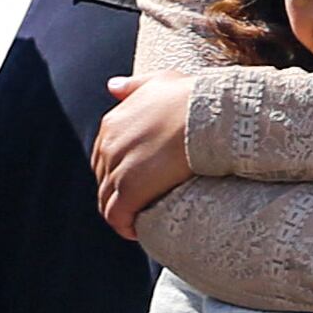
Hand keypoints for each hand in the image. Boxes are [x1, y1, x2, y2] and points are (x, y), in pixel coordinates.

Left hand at [93, 74, 198, 231]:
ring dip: (121, 214)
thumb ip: (134, 86)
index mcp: (112, 123)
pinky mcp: (131, 189)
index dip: (117, 173)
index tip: (136, 184)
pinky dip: (123, 226)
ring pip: (107, 201)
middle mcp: (109, 145)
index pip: (103, 157)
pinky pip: (116, 216)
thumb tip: (112, 87)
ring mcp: (118, 168)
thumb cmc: (194, 98)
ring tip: (139, 222)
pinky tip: (136, 231)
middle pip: (103, 180)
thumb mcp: (160, 81)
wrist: (210, 115)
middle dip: (118, 194)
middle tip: (139, 206)